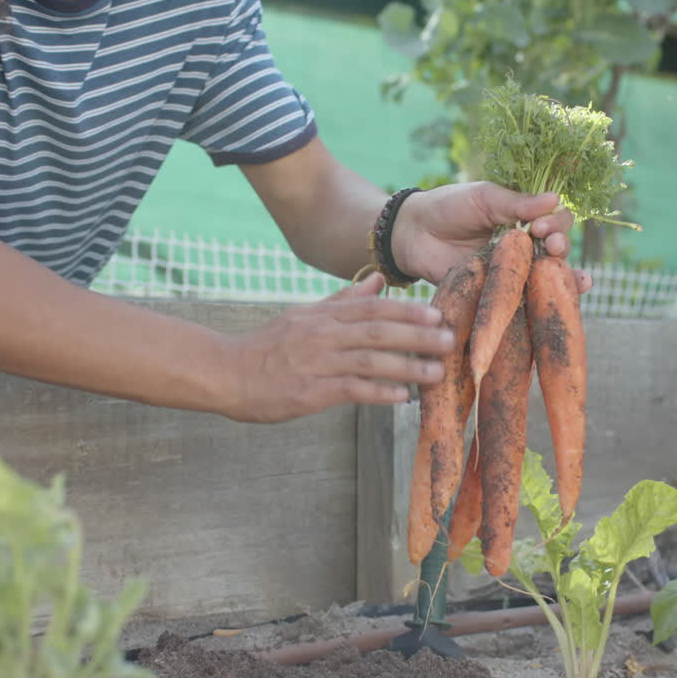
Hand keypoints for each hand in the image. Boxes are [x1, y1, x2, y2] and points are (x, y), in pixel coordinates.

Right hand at [221, 272, 455, 422]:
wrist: (227, 373)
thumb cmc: (269, 347)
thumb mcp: (304, 315)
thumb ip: (343, 299)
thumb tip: (379, 280)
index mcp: (323, 315)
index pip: (372, 307)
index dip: (407, 309)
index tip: (437, 313)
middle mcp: (323, 335)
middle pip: (378, 330)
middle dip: (417, 334)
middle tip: (449, 339)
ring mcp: (317, 363)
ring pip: (370, 360)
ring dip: (407, 366)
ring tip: (438, 372)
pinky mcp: (310, 392)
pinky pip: (351, 390)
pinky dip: (379, 393)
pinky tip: (402, 397)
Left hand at [390, 182, 593, 291]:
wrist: (412, 234)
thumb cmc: (448, 207)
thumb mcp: (484, 198)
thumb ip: (516, 203)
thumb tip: (554, 199)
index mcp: (523, 220)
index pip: (555, 221)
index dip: (556, 225)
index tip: (540, 226)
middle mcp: (523, 247)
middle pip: (557, 252)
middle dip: (562, 250)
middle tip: (553, 247)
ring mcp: (511, 272)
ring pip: (546, 278)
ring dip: (567, 280)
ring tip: (580, 281)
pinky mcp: (496, 293)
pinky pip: (521, 300)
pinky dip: (541, 304)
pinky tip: (565, 304)